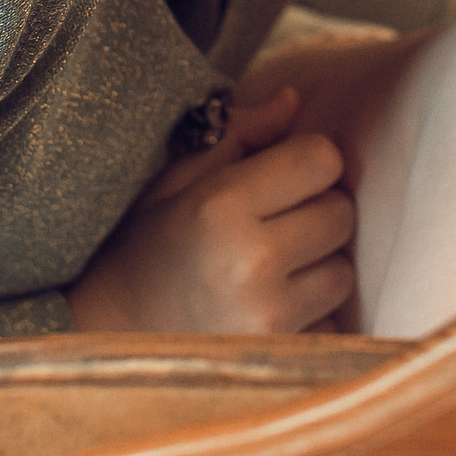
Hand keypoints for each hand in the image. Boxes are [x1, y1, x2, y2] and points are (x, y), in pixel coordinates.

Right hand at [67, 87, 356, 334]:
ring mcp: (269, 316)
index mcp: (222, 206)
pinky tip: (271, 308)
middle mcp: (251, 261)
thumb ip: (241, 134)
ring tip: (272, 270)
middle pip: (341, 214)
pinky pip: (333, 323)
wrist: (113, 336)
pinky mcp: (281, 356)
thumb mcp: (178, 179)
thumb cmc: (147, 246)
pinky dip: (314, 316)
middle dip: (317, 212)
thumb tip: (293, 100)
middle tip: (276, 225)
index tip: (282, 176)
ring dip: (319, 267)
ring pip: (343, 272)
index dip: (307, 161)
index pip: (322, 160)